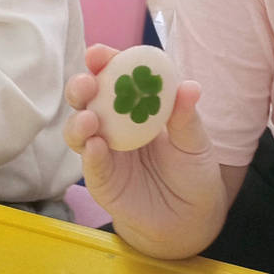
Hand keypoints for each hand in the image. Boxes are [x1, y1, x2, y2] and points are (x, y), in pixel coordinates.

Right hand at [63, 44, 223, 251]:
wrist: (190, 219)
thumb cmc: (192, 171)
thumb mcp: (195, 142)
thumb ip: (186, 117)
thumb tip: (189, 86)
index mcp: (136, 105)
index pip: (115, 76)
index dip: (104, 62)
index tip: (98, 54)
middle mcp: (113, 124)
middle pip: (87, 99)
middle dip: (81, 86)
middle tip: (87, 84)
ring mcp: (103, 152)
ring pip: (78, 130)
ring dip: (78, 121)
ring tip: (89, 120)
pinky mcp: (101, 180)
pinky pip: (90, 164)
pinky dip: (90, 154)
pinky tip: (96, 147)